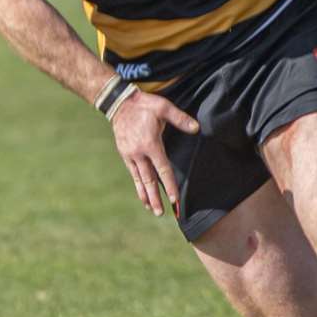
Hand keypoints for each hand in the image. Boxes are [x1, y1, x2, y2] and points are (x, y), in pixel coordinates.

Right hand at [110, 91, 198, 216]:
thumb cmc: (144, 105)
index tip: (175, 199)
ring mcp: (130, 155)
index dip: (170, 185)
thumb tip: (196, 128)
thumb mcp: (163, 107)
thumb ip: (180, 118)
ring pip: (140, 180)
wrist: (119, 103)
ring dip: (146, 196)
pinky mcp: (124, 154)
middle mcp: (139, 153)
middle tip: (162, 213)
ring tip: (152, 210)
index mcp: (150, 144)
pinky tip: (142, 195)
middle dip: (156, 198)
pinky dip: (138, 186)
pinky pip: (132, 174)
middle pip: (149, 180)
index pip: (163, 169)